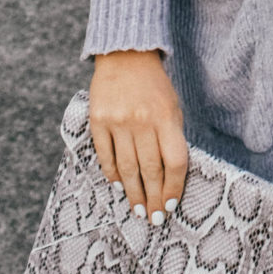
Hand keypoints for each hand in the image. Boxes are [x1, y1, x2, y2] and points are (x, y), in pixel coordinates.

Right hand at [89, 49, 187, 220]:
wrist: (125, 55)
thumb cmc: (154, 86)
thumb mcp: (172, 107)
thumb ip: (172, 137)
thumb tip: (170, 175)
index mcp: (166, 117)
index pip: (174, 162)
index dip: (174, 187)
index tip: (172, 205)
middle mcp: (142, 121)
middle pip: (150, 169)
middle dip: (153, 198)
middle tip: (154, 218)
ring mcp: (118, 121)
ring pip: (127, 167)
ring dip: (133, 193)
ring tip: (137, 209)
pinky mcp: (98, 120)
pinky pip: (105, 155)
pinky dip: (112, 173)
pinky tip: (118, 185)